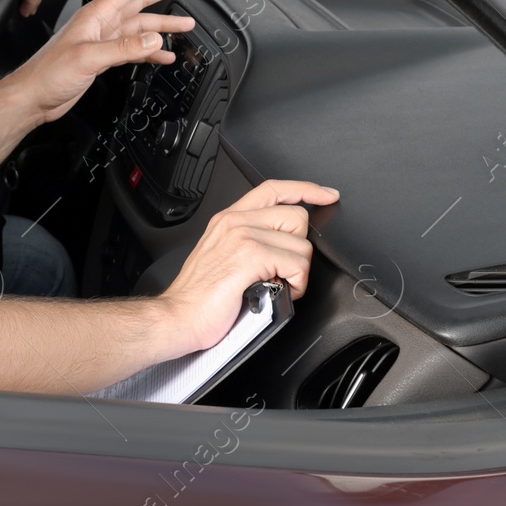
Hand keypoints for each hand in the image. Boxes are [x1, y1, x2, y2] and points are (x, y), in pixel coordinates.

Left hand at [12, 0, 195, 122]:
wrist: (33, 96)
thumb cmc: (47, 72)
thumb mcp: (88, 57)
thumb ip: (122, 48)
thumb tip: (154, 39)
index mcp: (96, 15)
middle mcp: (101, 24)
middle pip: (140, 1)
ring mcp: (102, 41)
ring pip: (140, 27)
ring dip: (163, 25)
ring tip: (186, 24)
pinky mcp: (102, 58)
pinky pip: (133, 49)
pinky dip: (150, 51)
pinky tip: (164, 54)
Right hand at [157, 180, 339, 357]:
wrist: (180, 316)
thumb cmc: (199, 296)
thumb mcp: (222, 255)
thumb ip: (249, 240)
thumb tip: (283, 243)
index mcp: (228, 219)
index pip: (273, 189)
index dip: (304, 189)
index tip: (325, 195)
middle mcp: (234, 222)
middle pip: (296, 216)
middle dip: (298, 248)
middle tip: (280, 270)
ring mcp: (243, 236)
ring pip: (302, 245)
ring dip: (298, 272)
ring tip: (276, 285)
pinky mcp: (251, 256)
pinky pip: (297, 264)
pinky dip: (296, 285)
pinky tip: (278, 292)